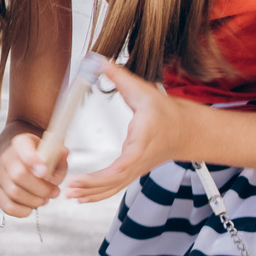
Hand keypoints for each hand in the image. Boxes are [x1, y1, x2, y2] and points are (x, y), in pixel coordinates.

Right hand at [0, 129, 65, 216]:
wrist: (18, 158)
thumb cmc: (39, 157)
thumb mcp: (52, 150)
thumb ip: (59, 154)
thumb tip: (64, 154)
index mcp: (21, 143)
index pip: (22, 147)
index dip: (32, 160)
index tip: (44, 171)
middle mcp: (6, 158)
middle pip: (19, 175)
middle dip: (41, 188)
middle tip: (54, 192)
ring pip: (14, 193)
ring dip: (35, 201)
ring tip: (45, 199)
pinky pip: (7, 206)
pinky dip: (23, 211)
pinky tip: (32, 206)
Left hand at [61, 62, 179, 203]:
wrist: (187, 130)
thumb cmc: (166, 111)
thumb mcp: (143, 90)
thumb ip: (118, 76)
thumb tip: (97, 59)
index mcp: (141, 144)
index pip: (121, 166)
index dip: (99, 177)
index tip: (79, 179)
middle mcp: (138, 161)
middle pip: (114, 182)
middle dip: (91, 188)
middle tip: (68, 189)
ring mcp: (136, 169)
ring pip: (114, 188)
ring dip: (92, 194)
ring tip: (70, 195)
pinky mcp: (134, 171)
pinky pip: (115, 187)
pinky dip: (99, 193)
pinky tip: (81, 196)